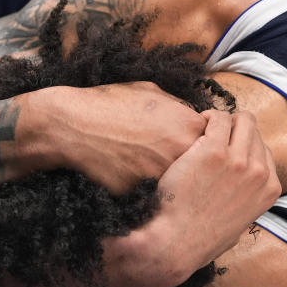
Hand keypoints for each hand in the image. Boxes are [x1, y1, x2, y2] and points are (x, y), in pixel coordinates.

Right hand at [48, 82, 207, 194]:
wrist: (73, 125)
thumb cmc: (112, 103)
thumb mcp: (153, 92)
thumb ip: (181, 108)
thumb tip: (195, 118)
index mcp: (189, 126)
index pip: (212, 142)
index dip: (199, 143)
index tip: (184, 142)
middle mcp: (181, 154)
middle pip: (198, 167)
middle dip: (188, 163)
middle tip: (165, 156)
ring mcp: (161, 177)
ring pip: (177, 183)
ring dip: (169, 178)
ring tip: (147, 165)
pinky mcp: (141, 194)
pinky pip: (152, 194)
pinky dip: (146, 188)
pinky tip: (131, 174)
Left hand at [155, 110, 281, 264]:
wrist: (176, 242)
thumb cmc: (200, 238)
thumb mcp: (240, 226)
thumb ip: (247, 205)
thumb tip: (241, 197)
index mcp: (270, 189)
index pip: (264, 151)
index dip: (244, 146)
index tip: (226, 148)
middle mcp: (260, 173)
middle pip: (254, 132)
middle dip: (235, 128)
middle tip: (213, 133)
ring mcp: (239, 161)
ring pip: (241, 120)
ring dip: (223, 120)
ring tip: (204, 129)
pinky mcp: (214, 151)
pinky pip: (217, 119)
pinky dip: (207, 118)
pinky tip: (194, 127)